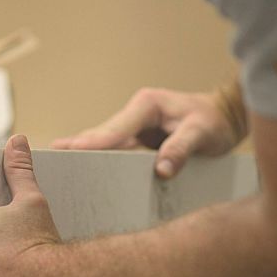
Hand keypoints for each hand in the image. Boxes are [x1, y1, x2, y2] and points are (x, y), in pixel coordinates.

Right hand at [51, 87, 242, 177]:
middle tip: (50, 160)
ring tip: (55, 167)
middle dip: (77, 148)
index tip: (71, 150)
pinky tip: (79, 171)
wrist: (226, 116)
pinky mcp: (136, 141)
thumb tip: (162, 170)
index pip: (115, 128)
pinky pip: (113, 152)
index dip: (93, 141)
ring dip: (83, 155)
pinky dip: (98, 160)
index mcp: (146, 106)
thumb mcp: (204, 133)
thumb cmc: (215, 122)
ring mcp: (134, 128)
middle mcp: (135, 115)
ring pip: (103, 144)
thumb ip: (182, 149)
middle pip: (101, 135)